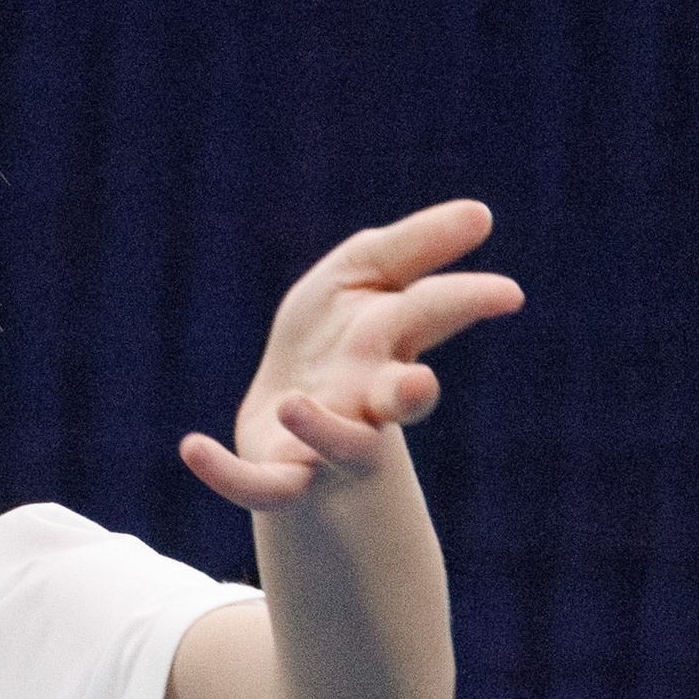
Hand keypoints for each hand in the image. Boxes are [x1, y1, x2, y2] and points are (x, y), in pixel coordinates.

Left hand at [179, 201, 521, 512]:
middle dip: (409, 393)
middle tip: (419, 388)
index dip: (464, 300)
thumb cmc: (336, 337)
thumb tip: (480, 213)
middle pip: (397, 396)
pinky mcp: (280, 475)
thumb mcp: (364, 275)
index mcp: (389, 342)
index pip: (429, 315)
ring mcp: (326, 440)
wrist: (288, 416)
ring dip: (323, 429)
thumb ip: (415, 245)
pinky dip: (226, 473)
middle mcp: (366, 395)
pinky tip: (191, 448)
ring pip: (340, 445)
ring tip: (293, 404)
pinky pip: (259, 485)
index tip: (507, 292)